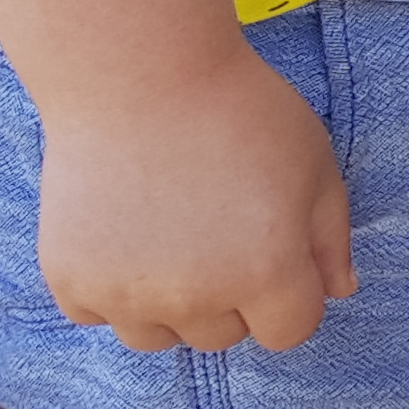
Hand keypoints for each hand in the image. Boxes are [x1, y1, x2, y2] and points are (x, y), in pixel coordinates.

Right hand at [35, 49, 356, 353]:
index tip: (272, 251)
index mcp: (267, 274)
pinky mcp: (72, 281)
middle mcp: (197, 298)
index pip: (289, 332)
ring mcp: (128, 295)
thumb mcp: (315, 163)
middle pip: (222, 336)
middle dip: (229, 295)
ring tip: (168, 231)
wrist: (138, 72)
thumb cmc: (237, 109)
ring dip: (168, 302)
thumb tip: (337, 290)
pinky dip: (110, 285)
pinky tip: (122, 228)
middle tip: (216, 227)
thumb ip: (331, 237)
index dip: (287, 293)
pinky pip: (98, 313)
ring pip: (158, 336)